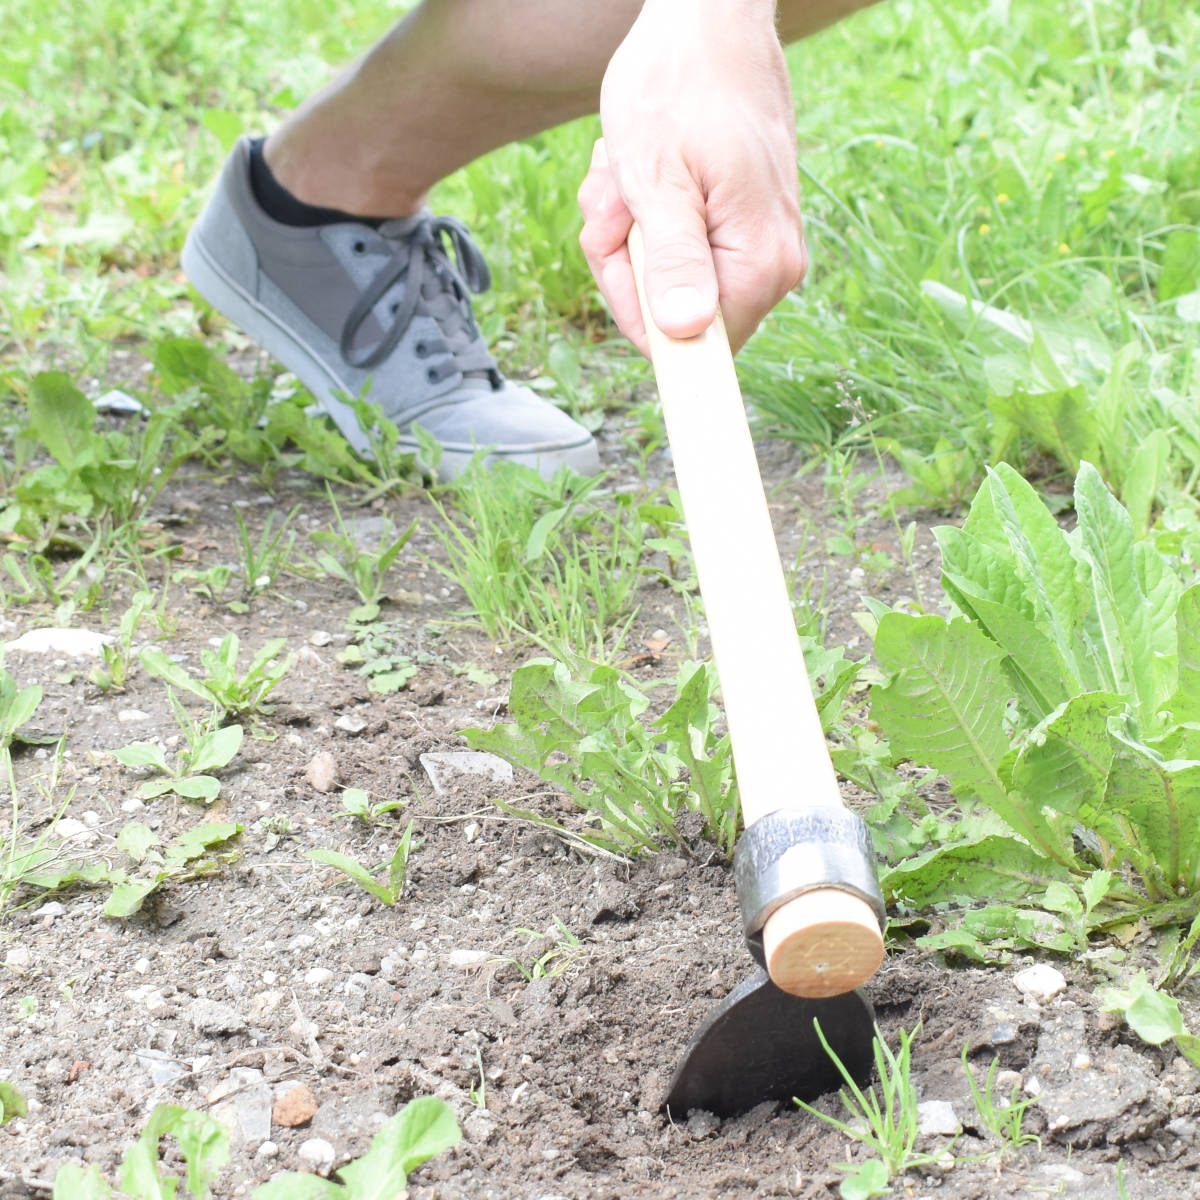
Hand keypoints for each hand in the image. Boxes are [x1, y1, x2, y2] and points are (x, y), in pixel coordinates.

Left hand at [577, 0, 807, 355]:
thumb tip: (685, 334)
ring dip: (629, 232)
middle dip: (625, 261)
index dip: (639, 315)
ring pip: (666, 281)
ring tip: (631, 174)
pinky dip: (645, 216)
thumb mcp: (657, 181)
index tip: (621, 253)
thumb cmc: (678, 88)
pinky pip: (676, 250)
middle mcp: (772, 267)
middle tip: (620, 197)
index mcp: (759, 266)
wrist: (708, 21)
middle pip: (672, 315)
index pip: (689, 350)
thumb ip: (673, 264)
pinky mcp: (741, 227)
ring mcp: (758, 246)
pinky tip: (644, 172)